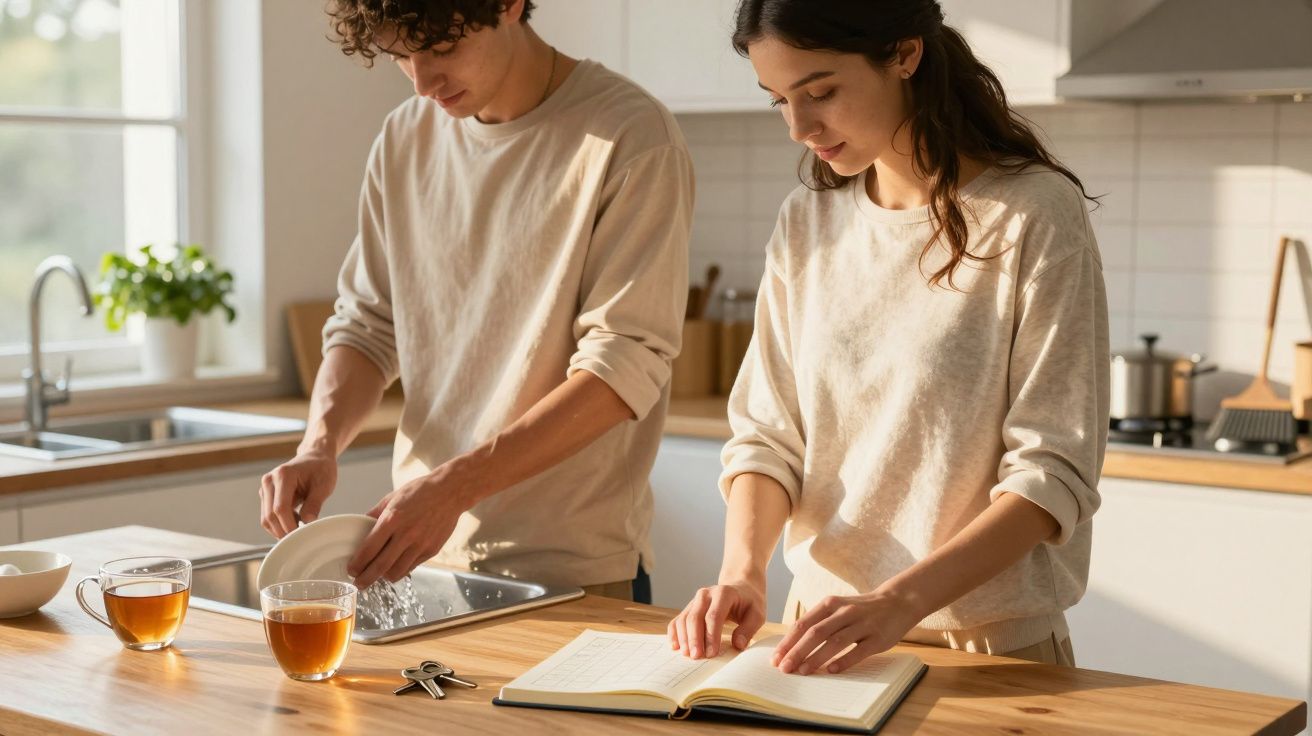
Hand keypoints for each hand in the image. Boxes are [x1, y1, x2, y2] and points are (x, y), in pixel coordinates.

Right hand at [260, 450, 337, 537]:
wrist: (315, 458)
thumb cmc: (321, 469)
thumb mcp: (324, 486)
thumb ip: (314, 504)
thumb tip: (307, 522)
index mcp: (283, 475)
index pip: (280, 508)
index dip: (289, 525)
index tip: (300, 536)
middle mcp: (269, 480)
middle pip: (269, 516)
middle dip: (283, 531)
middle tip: (301, 537)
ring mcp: (266, 488)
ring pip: (266, 518)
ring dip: (281, 528)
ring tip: (301, 524)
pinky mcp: (266, 495)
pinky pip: (268, 516)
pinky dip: (280, 523)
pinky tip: (295, 519)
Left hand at [346, 469, 468, 589]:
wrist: (451, 491)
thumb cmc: (420, 491)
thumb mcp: (393, 497)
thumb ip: (375, 514)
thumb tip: (360, 526)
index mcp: (392, 519)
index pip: (368, 550)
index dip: (357, 564)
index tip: (351, 570)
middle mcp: (406, 534)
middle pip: (380, 567)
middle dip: (365, 579)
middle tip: (358, 583)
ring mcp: (421, 544)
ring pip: (396, 572)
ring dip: (384, 578)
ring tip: (377, 576)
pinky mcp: (432, 550)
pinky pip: (412, 567)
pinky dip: (401, 570)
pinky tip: (395, 567)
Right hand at [668, 580, 766, 658]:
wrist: (740, 589)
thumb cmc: (749, 604)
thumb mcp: (757, 614)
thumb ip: (749, 629)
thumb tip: (738, 645)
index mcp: (724, 593)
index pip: (714, 616)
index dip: (711, 636)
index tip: (712, 654)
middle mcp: (706, 594)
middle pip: (695, 617)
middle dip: (694, 638)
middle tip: (696, 657)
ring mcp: (695, 600)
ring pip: (684, 619)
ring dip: (683, 638)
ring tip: (687, 655)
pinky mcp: (689, 608)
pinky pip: (677, 620)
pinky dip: (674, 633)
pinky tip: (675, 647)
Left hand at [771, 590, 922, 674]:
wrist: (898, 601)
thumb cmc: (861, 610)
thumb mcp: (838, 608)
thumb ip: (818, 623)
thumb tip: (792, 646)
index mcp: (830, 604)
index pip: (803, 624)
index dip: (788, 642)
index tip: (776, 658)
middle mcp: (844, 612)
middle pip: (816, 633)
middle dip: (797, 651)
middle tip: (784, 669)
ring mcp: (862, 624)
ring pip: (835, 641)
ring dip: (817, 657)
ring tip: (803, 672)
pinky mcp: (878, 637)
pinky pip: (859, 650)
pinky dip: (844, 661)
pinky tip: (831, 671)